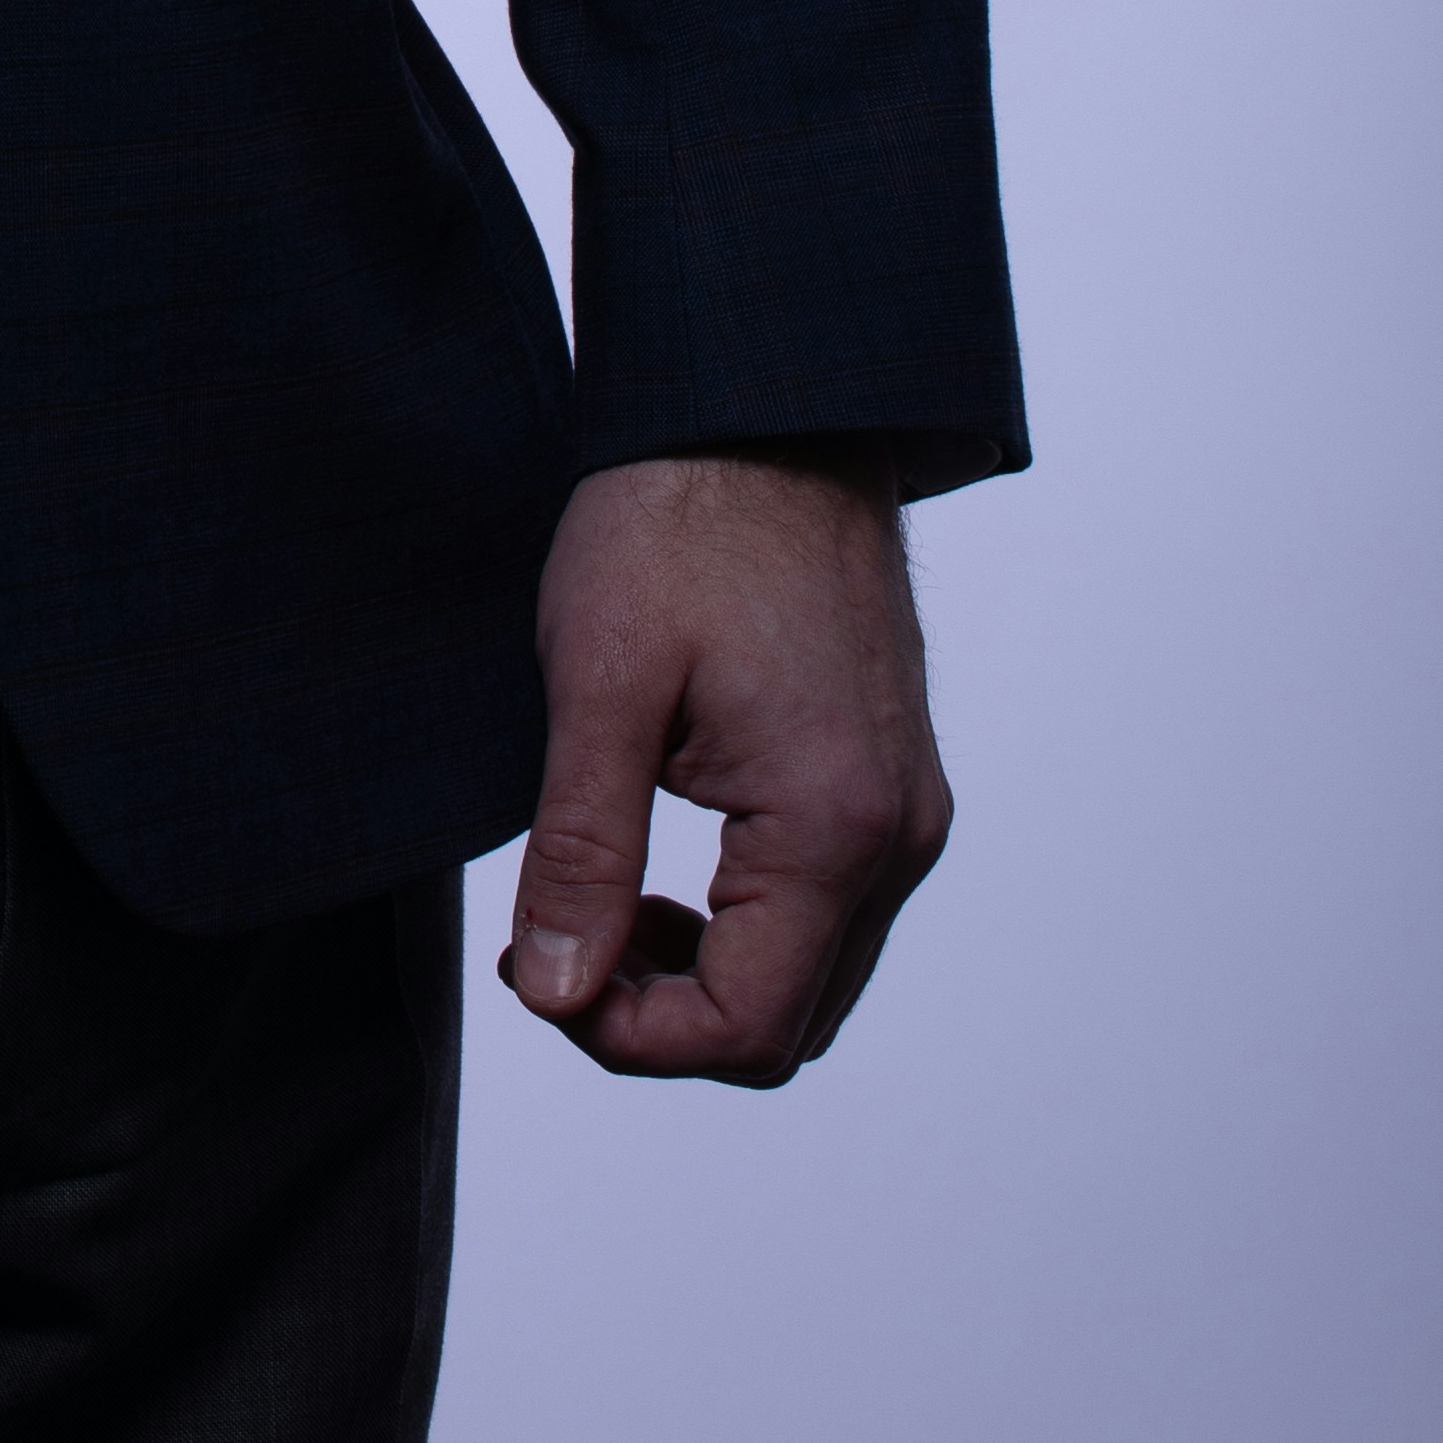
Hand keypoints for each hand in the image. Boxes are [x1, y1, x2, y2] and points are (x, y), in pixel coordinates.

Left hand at [503, 448, 951, 1081]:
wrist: (767, 407)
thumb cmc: (675, 521)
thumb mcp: (598, 685)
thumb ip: (581, 856)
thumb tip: (558, 994)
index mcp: (834, 828)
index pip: (744, 1031)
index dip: (625, 1035)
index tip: (536, 969)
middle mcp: (897, 838)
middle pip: (787, 1025)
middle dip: (661, 1014)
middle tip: (554, 938)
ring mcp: (906, 811)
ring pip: (813, 977)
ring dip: (704, 971)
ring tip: (599, 895)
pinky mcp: (892, 780)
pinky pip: (830, 910)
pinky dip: (746, 920)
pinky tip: (662, 855)